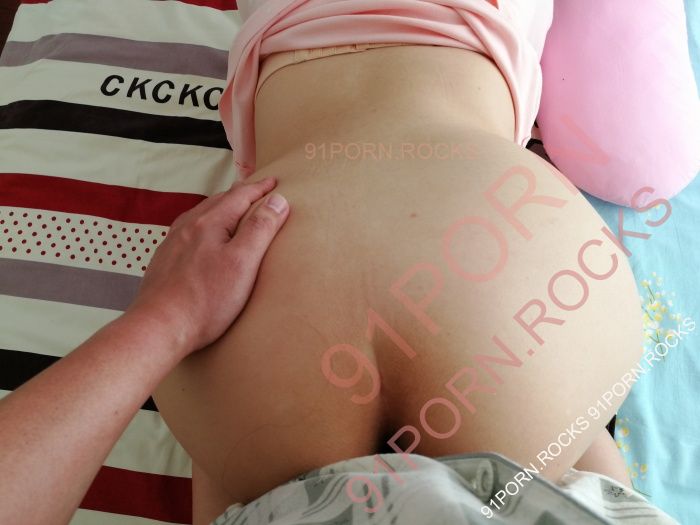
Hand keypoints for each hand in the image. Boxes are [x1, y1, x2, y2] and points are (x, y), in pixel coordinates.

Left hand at [126, 177, 289, 356]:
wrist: (159, 327)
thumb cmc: (204, 300)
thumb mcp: (243, 263)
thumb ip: (260, 228)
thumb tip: (277, 200)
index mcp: (209, 223)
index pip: (240, 196)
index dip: (260, 189)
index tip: (275, 183)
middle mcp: (188, 227)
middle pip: (219, 201)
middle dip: (241, 195)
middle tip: (258, 192)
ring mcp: (173, 243)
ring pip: (202, 215)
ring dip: (221, 208)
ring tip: (233, 210)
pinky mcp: (166, 261)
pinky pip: (189, 232)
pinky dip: (205, 226)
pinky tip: (204, 238)